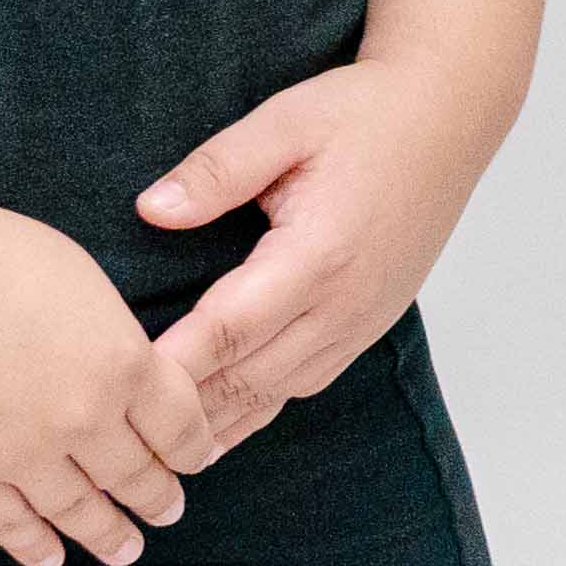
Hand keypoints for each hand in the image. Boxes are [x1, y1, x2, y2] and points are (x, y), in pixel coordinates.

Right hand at [0, 187, 207, 565]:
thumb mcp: (78, 278)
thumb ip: (110, 337)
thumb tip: (123, 373)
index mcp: (120, 362)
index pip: (179, 425)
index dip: (193, 449)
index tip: (197, 461)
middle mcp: (80, 418)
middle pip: (135, 475)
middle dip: (158, 497)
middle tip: (168, 511)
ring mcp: (17, 453)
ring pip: (78, 511)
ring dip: (107, 535)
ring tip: (125, 550)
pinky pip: (8, 524)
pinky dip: (34, 546)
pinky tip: (49, 557)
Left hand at [137, 40, 520, 461]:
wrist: (450, 117)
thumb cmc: (367, 113)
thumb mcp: (285, 123)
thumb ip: (216, 170)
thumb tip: (151, 210)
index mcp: (318, 255)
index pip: (227, 329)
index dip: (171, 365)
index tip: (115, 385)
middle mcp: (343, 303)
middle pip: (247, 378)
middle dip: (182, 411)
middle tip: (115, 433)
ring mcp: (362, 321)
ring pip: (277, 394)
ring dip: (218, 423)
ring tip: (156, 452)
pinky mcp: (370, 324)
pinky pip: (306, 384)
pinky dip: (258, 409)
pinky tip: (221, 424)